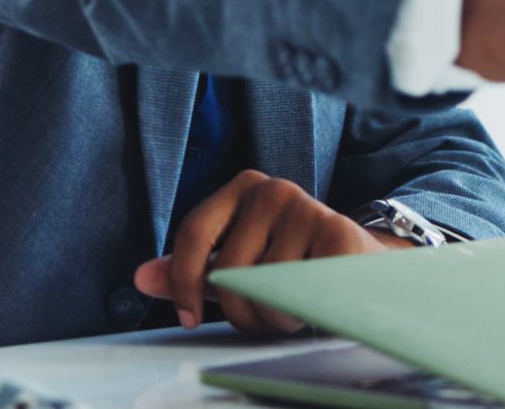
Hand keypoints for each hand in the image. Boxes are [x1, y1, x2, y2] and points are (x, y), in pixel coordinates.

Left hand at [130, 170, 403, 332]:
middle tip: (260, 317)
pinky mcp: (338, 233)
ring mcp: (308, 207)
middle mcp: (274, 189)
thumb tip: (141, 277)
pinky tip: (312, 303)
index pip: (193, 232)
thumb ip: (191, 268)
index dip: (184, 282)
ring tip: (289, 309)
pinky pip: (298, 291)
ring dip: (273, 316)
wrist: (363, 265)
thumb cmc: (294, 262)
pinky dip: (299, 311)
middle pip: (228, 268)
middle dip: (240, 309)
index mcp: (244, 188)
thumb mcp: (238, 262)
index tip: (188, 317)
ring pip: (263, 285)